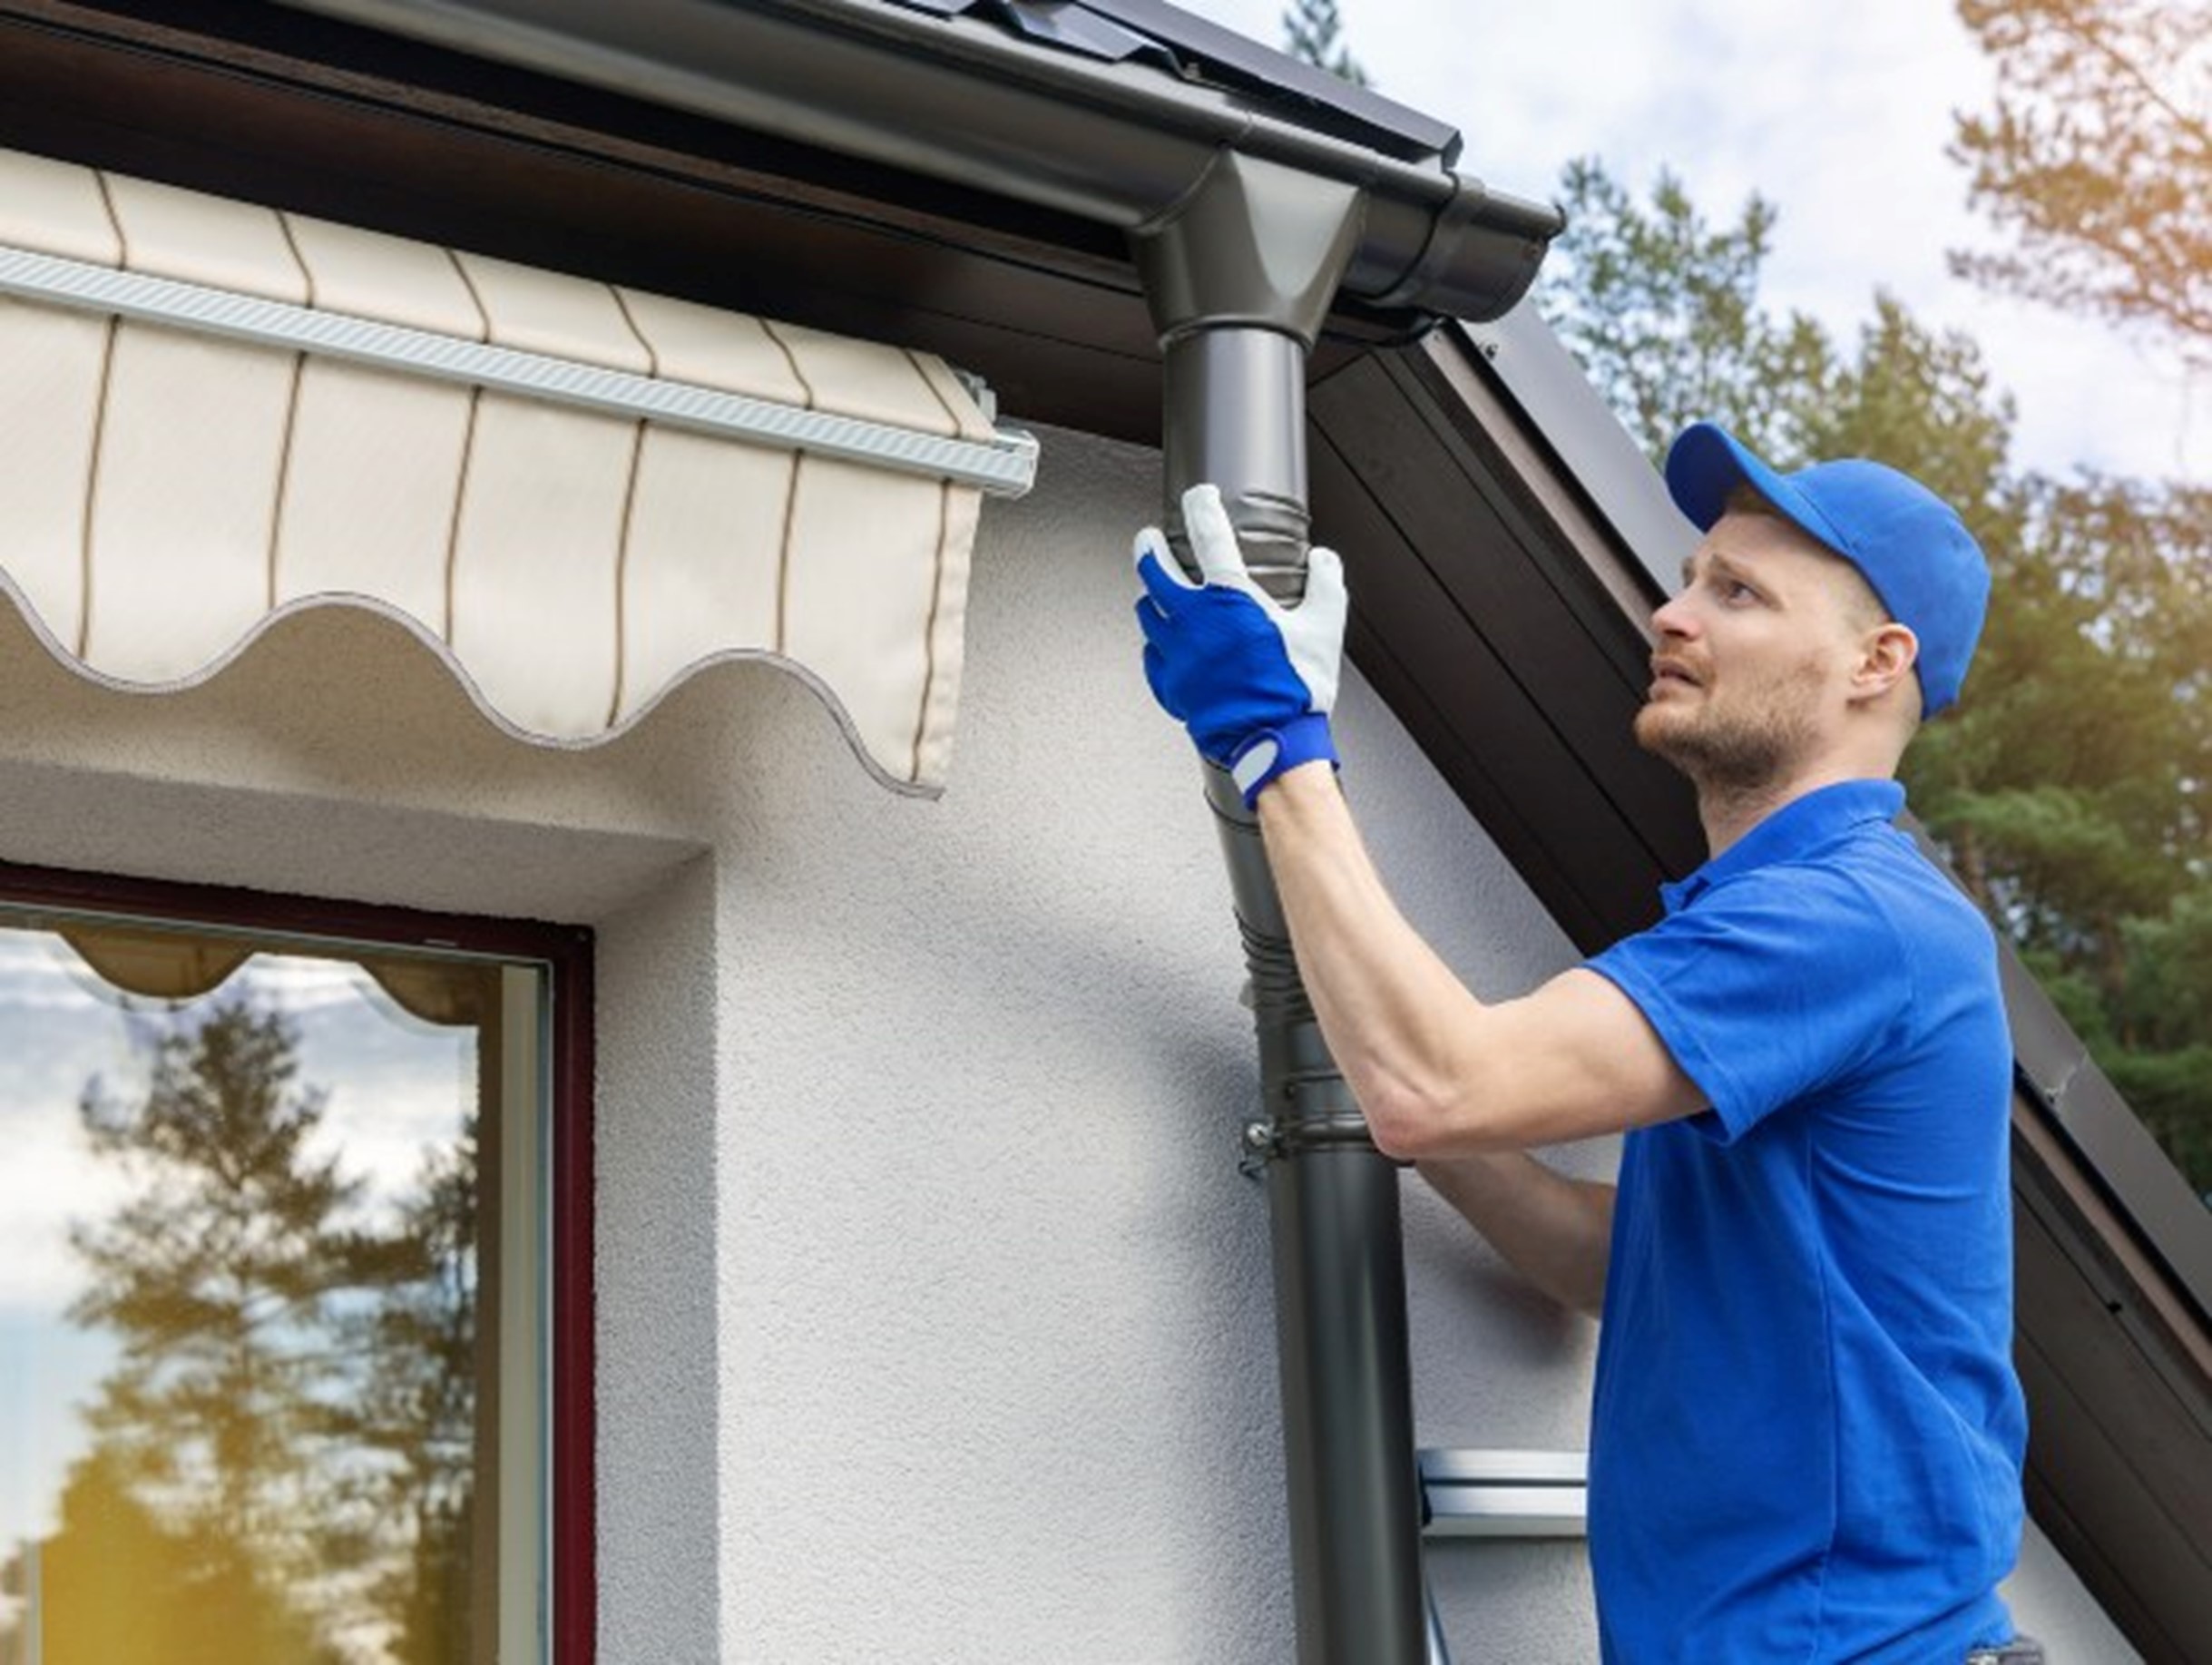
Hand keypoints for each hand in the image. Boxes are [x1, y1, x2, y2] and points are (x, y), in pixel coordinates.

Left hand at [1132, 483, 1346, 804]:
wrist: (1272, 743)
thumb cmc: (1296, 688)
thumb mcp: (1325, 627)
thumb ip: (1325, 584)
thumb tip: (1324, 560)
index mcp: (1229, 597)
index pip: (1206, 533)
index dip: (1200, 506)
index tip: (1198, 496)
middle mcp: (1193, 619)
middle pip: (1153, 569)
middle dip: (1149, 547)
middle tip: (1151, 539)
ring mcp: (1176, 653)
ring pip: (1146, 612)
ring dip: (1150, 595)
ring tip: (1157, 591)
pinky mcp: (1170, 685)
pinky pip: (1151, 656)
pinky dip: (1156, 644)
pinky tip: (1163, 644)